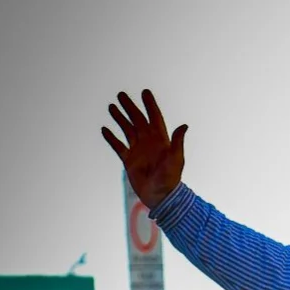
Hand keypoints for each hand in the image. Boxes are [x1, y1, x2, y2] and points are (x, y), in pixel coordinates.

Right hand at [102, 89, 187, 209]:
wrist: (161, 198)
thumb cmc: (171, 180)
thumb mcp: (176, 160)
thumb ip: (178, 142)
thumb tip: (184, 125)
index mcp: (161, 140)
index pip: (155, 118)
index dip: (150, 105)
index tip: (145, 92)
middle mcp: (148, 143)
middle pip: (138, 120)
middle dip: (130, 107)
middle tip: (121, 94)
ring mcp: (138, 151)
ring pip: (127, 130)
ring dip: (120, 118)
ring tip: (111, 106)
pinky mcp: (129, 161)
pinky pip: (118, 146)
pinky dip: (111, 138)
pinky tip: (105, 129)